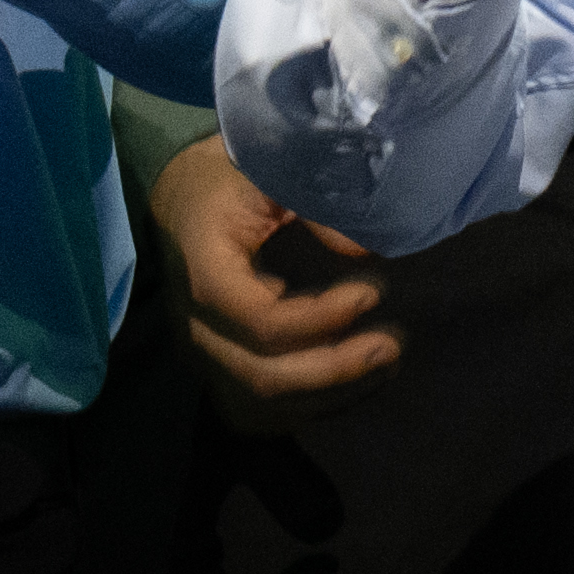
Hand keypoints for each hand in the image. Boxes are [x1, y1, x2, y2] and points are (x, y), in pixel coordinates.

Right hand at [161, 135, 401, 410]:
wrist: (180, 193)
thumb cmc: (230, 177)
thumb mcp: (268, 169)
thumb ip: (314, 201)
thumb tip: (361, 248)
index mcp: (204, 268)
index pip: (257, 320)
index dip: (320, 318)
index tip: (373, 292)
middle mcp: (195, 320)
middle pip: (261, 373)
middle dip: (334, 368)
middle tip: (393, 343)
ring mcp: (204, 346)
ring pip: (263, 396)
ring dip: (331, 390)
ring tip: (387, 363)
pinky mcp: (219, 358)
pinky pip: (262, 404)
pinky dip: (313, 402)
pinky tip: (361, 381)